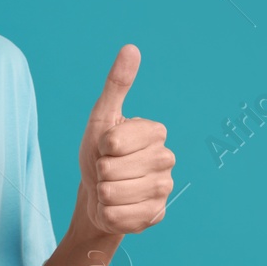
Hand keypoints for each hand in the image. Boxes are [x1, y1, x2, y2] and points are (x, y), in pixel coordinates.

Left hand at [78, 44, 174, 235]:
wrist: (100, 194)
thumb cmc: (100, 153)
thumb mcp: (102, 118)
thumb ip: (117, 84)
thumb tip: (131, 48)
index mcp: (156, 132)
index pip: (114, 142)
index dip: (101, 147)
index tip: (107, 147)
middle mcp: (167, 159)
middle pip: (112, 169)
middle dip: (100, 172)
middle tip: (108, 170)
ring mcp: (165, 189)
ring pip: (113, 194)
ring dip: (102, 193)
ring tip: (111, 188)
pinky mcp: (156, 215)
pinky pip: (117, 217)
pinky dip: (108, 213)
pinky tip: (117, 206)